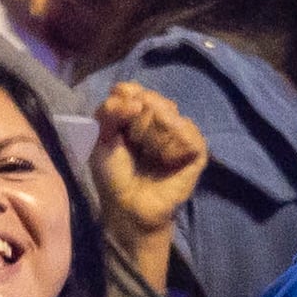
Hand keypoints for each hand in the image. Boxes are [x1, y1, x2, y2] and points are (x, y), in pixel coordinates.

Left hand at [89, 77, 212, 270]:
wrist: (129, 207)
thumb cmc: (114, 176)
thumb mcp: (101, 139)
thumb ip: (109, 111)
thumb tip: (137, 99)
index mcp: (137, 114)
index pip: (135, 89)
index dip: (127, 96)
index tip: (118, 115)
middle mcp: (161, 120)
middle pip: (153, 99)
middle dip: (137, 120)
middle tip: (133, 143)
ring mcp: (180, 134)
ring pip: (169, 113)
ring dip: (152, 133)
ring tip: (148, 154)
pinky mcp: (196, 151)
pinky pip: (187, 131)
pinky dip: (172, 142)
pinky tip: (165, 159)